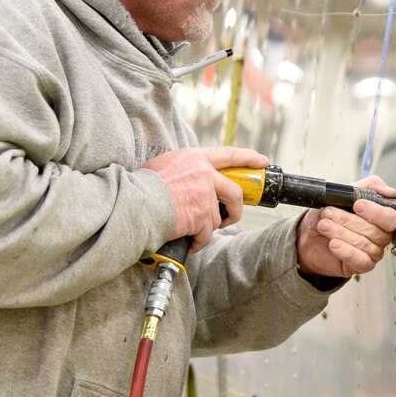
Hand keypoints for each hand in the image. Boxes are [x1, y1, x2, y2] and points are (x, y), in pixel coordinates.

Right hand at [141, 146, 268, 252]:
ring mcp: (204, 195)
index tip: (261, 162)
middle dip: (235, 209)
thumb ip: (185, 169)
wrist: (134, 203)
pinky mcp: (201, 216)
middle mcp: (204, 173)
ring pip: (218, 217)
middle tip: (228, 217)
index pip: (229, 154)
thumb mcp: (165, 165)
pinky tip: (189, 241)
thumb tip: (192, 178)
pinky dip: (199, 242)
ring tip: (191, 228)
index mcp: (196, 158)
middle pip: (235, 192)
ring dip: (207, 227)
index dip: (249, 158)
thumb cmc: (142, 186)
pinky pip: (207, 234)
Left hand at [295, 175, 395, 277]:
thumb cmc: (327, 216)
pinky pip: (361, 260)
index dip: (375, 212)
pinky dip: (346, 251)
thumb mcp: (343, 194)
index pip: (390, 217)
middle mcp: (380, 234)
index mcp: (381, 216)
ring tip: (324, 225)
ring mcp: (373, 251)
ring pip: (365, 244)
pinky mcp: (362, 265)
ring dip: (341, 232)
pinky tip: (334, 244)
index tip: (357, 205)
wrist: (307, 235)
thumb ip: (368, 187)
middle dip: (349, 220)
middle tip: (330, 213)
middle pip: (376, 231)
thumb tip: (390, 192)